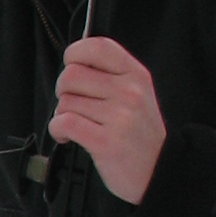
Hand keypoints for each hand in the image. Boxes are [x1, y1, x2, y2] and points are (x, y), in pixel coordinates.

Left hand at [48, 37, 166, 203]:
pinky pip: (64, 122)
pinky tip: (67, 136)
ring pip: (65, 102)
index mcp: (136, 75)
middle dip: (63, 90)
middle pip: (71, 74)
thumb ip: (110, 76)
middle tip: (73, 104)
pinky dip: (57, 130)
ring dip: (62, 115)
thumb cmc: (138, 134)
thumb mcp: (137, 94)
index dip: (75, 54)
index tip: (72, 67)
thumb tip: (73, 65)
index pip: (98, 46)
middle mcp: (129, 91)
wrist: (158, 170)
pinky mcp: (105, 141)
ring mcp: (119, 116)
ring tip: (77, 125)